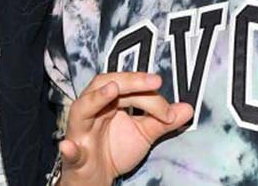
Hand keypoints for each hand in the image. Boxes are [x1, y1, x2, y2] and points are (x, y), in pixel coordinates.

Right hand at [58, 72, 193, 185]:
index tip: (170, 109)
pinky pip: (71, 150)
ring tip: (112, 90)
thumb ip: (163, 121)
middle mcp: (92, 109)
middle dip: (129, 81)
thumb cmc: (115, 149)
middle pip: (105, 85)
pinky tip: (69, 146)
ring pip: (83, 108)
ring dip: (97, 98)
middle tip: (153, 81)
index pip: (128, 87)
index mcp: (108, 101)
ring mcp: (81, 131)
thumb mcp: (144, 134)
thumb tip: (188, 109)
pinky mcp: (76, 155)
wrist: (97, 178)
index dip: (150, 94)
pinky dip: (69, 149)